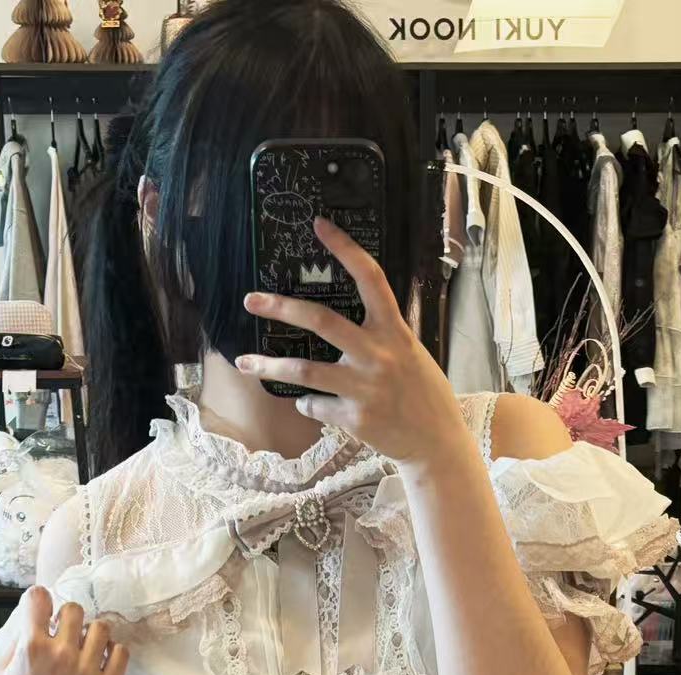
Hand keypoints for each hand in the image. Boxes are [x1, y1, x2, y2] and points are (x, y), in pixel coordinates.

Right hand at [0, 585, 128, 674]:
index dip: (39, 602)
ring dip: (91, 634)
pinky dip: (113, 653)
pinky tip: (100, 663)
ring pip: (101, 628)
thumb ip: (13, 644)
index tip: (41, 613)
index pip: (39, 597)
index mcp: (30, 649)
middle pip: (74, 609)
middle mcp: (61, 656)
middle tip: (64, 635)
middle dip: (67, 619)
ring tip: (84, 650)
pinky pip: (122, 653)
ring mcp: (88, 673)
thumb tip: (29, 619)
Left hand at [237, 217, 464, 469]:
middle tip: (251, 300)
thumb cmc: (424, 394)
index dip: (345, 249)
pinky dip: (307, 403)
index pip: (370, 279)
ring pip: (304, 371)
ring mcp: (363, 388)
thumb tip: (346, 322)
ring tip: (245, 363)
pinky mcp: (354, 418)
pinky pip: (315, 406)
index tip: (320, 225)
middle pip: (321, 321)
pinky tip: (309, 403)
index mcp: (394, 332)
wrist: (436, 443)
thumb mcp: (410, 354)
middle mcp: (377, 355)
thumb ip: (381, 336)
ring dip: (269, 366)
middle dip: (281, 308)